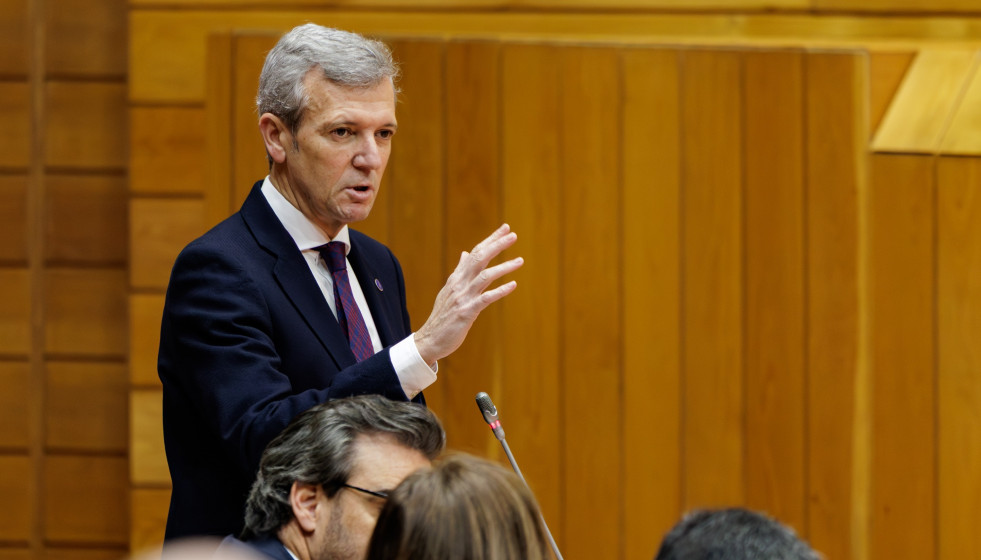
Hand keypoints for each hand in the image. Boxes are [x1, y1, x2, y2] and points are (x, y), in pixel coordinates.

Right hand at [414, 223, 523, 364]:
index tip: (505, 228)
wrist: (430, 339)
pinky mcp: (466, 312)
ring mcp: (463, 297)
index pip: (475, 253)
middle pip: (479, 258)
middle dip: (496, 245)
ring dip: (503, 267)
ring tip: (520, 260)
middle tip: (513, 235)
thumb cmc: (443, 316)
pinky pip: (486, 299)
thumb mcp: (449, 290)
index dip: (490, 240)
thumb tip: (464, 253)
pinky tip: (513, 285)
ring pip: (484, 276)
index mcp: (456, 278)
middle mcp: (459, 284)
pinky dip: (500, 291)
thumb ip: (459, 271)